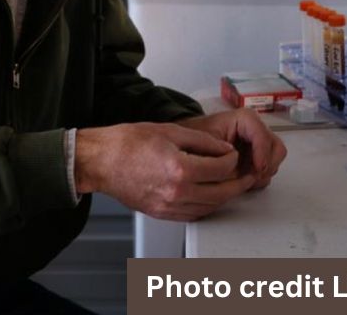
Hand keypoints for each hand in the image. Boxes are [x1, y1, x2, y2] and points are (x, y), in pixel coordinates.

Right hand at [74, 122, 257, 220]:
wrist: (101, 161)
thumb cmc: (127, 143)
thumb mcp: (170, 130)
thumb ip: (201, 141)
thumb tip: (222, 148)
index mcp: (180, 168)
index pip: (221, 169)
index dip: (232, 160)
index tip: (232, 154)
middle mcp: (176, 192)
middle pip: (221, 193)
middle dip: (237, 183)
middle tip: (245, 175)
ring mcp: (169, 206)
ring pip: (209, 207)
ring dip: (224, 197)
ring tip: (230, 185)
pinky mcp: (162, 213)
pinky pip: (193, 215)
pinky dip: (207, 206)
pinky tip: (209, 196)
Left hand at [177, 108, 286, 189]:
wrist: (188, 142)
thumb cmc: (195, 137)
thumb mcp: (204, 142)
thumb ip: (221, 154)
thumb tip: (241, 172)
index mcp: (245, 120)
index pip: (262, 134)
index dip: (263, 153)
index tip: (257, 170)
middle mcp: (255, 130)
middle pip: (276, 148)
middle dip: (266, 165)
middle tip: (251, 177)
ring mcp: (258, 145)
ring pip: (274, 161)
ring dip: (262, 173)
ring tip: (241, 179)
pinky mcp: (256, 159)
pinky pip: (267, 171)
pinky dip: (258, 179)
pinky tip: (241, 180)